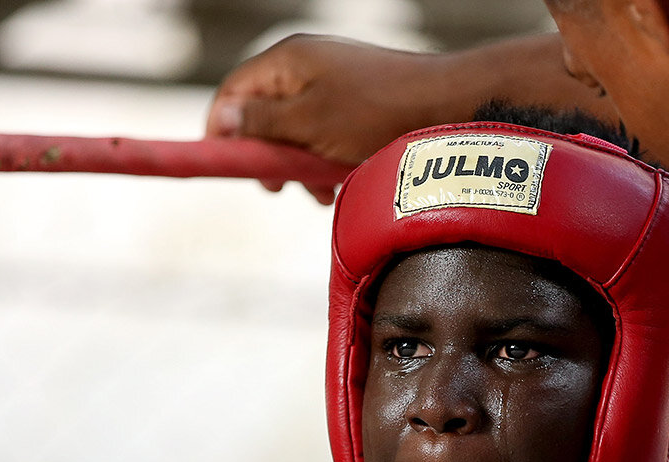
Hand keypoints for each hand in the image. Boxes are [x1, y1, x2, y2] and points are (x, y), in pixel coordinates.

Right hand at [206, 34, 449, 203]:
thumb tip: (223, 119)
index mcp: (287, 61)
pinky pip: (323, 133)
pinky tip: (337, 184)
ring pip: (295, 129)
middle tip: (278, 189)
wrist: (446, 106)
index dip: (222, 130)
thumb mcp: (311, 123)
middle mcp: (306, 65)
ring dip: (299, 165)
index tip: (227, 167)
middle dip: (267, 155)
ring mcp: (332, 83)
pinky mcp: (354, 104)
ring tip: (318, 193)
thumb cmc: (377, 113)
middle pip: (262, 113)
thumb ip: (263, 122)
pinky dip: (323, 159)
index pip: (233, 92)